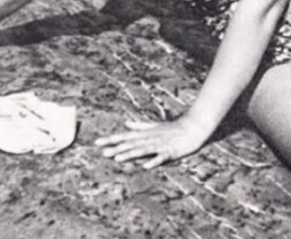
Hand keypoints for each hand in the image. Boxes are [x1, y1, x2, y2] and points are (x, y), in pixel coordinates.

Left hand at [95, 114, 211, 168]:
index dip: (111, 139)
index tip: (97, 142)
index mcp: (146, 133)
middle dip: (117, 148)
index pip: (125, 136)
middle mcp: (150, 138)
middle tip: (103, 152)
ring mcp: (160, 145)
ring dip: (130, 154)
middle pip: (131, 144)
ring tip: (118, 159)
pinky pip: (160, 158)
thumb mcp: (154, 126)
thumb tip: (126, 123)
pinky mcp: (170, 152)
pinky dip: (153, 161)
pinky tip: (145, 166)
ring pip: (143, 150)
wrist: (193, 128)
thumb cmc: (173, 128)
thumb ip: (139, 126)